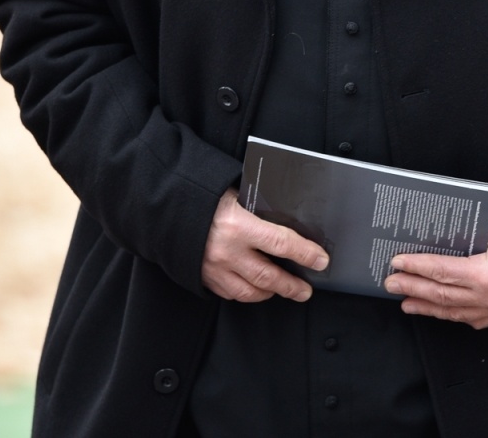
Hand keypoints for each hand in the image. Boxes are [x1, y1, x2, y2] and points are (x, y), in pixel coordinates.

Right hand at [201, 189, 328, 303]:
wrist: (167, 206)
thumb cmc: (204, 195)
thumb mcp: (236, 194)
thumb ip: (258, 210)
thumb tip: (286, 219)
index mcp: (237, 225)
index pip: (280, 243)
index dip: (305, 254)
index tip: (321, 260)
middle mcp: (226, 251)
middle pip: (268, 276)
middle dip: (292, 286)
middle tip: (306, 290)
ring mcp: (214, 268)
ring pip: (250, 292)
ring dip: (271, 293)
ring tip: (284, 290)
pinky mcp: (203, 277)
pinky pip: (231, 293)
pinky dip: (247, 293)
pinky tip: (256, 288)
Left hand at [383, 231, 487, 328]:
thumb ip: (468, 238)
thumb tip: (435, 237)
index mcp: (487, 273)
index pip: (442, 270)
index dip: (417, 266)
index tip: (397, 261)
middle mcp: (487, 297)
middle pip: (440, 293)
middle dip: (412, 287)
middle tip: (390, 282)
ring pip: (448, 310)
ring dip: (423, 304)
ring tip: (403, 300)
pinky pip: (462, 318)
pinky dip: (443, 313)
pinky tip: (428, 308)